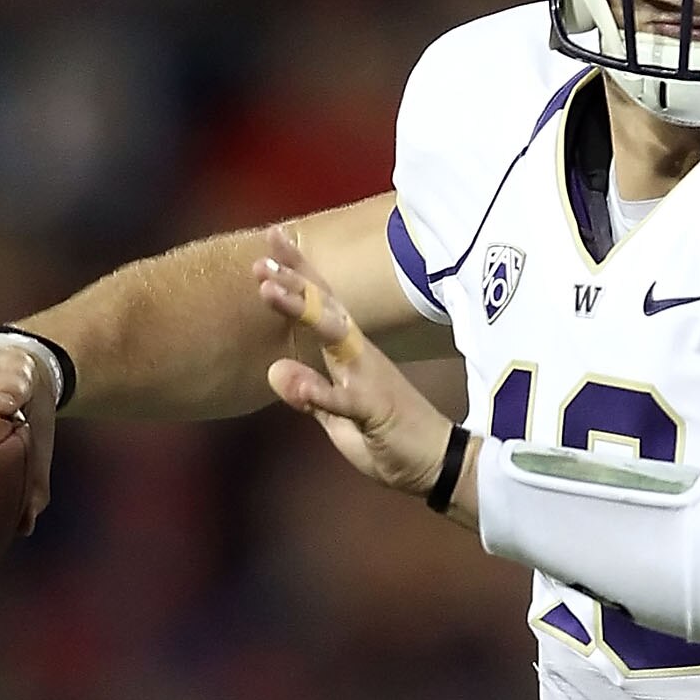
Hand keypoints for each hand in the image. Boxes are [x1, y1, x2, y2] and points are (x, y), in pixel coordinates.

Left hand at [257, 231, 470, 509]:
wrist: (438, 463)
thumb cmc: (390, 436)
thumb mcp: (337, 416)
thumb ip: (308, 393)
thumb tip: (272, 369)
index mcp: (348, 353)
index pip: (320, 303)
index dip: (297, 271)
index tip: (272, 236)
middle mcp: (359, 354)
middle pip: (323, 306)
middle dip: (293, 279)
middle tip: (261, 259)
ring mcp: (369, 378)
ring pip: (332, 335)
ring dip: (301, 309)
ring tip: (268, 291)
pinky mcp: (376, 409)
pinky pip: (345, 399)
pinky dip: (320, 391)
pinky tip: (296, 384)